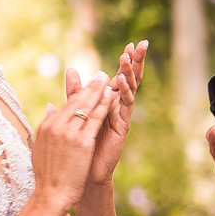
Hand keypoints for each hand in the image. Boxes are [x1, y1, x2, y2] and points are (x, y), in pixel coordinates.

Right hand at [33, 75, 114, 210]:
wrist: (51, 195)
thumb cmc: (48, 176)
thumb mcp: (41, 147)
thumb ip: (47, 126)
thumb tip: (50, 108)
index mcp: (46, 127)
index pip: (66, 105)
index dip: (79, 94)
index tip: (88, 85)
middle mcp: (56, 126)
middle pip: (76, 101)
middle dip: (90, 87)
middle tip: (100, 75)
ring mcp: (69, 133)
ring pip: (87, 107)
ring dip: (99, 92)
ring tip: (108, 81)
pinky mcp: (82, 142)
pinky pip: (96, 118)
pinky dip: (104, 106)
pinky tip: (112, 97)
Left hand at [66, 40, 147, 186]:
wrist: (82, 171)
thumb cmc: (80, 143)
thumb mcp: (76, 111)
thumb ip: (75, 91)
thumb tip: (71, 69)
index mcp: (108, 101)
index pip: (119, 76)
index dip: (126, 61)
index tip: (130, 44)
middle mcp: (117, 106)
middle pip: (130, 79)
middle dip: (136, 62)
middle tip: (142, 44)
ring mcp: (121, 115)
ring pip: (130, 89)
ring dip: (130, 72)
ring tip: (128, 56)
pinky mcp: (122, 125)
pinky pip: (125, 105)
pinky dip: (124, 92)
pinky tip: (122, 80)